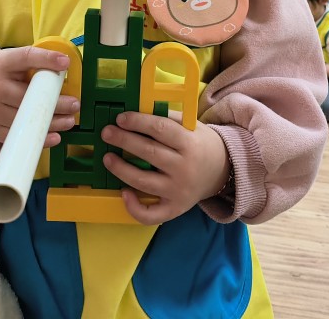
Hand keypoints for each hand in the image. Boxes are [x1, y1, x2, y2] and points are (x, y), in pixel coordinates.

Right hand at [0, 47, 79, 146]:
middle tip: (75, 104)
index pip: (25, 57)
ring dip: (52, 122)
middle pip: (29, 97)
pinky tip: (55, 136)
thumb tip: (63, 67)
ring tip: (69, 121)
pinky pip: (19, 136)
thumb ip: (31, 62)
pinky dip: (39, 138)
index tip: (65, 63)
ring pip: (26, 119)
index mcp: (1, 64)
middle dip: (56, 103)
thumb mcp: (8, 60)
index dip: (46, 59)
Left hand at [101, 111, 229, 224]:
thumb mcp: (192, 126)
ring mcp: (178, 190)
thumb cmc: (200, 144)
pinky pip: (151, 214)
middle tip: (107, 133)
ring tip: (107, 158)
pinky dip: (134, 207)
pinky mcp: (174, 208)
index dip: (138, 122)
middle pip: (149, 152)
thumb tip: (137, 113)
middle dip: (124, 141)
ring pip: (143, 181)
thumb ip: (168, 119)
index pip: (160, 129)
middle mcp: (184, 168)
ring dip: (121, 169)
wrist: (221, 170)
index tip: (120, 118)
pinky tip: (123, 193)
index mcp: (189, 143)